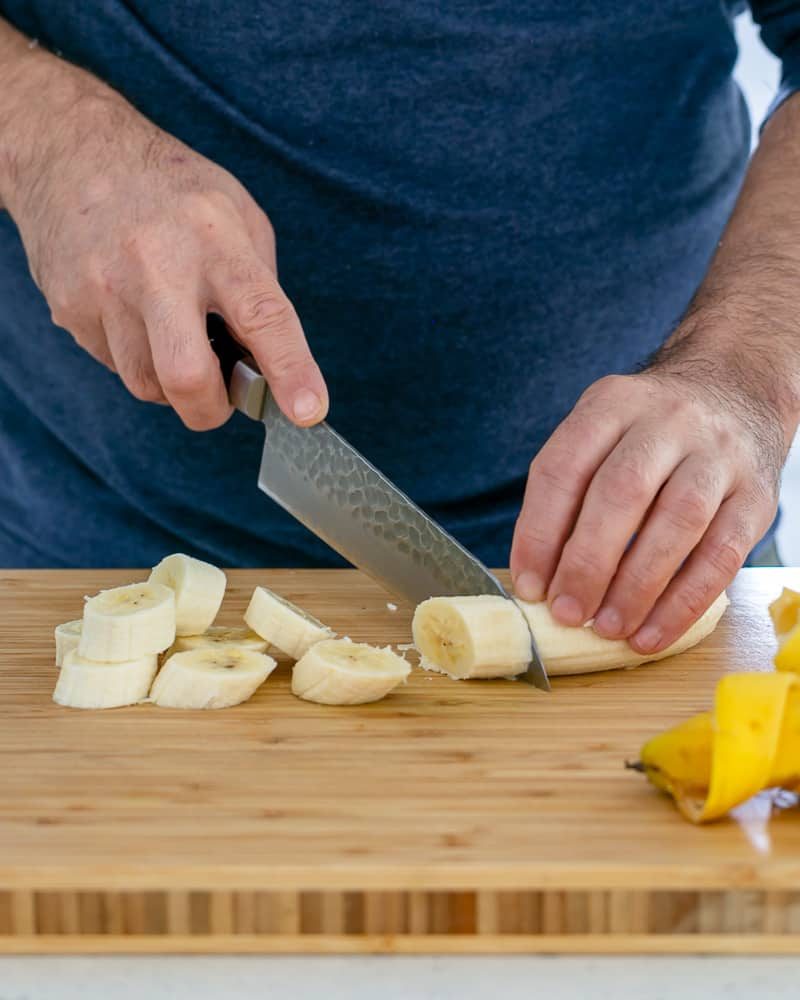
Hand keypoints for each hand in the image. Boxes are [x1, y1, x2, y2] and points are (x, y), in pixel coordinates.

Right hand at [3, 61, 326, 429]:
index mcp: (215, 238)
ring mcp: (105, 288)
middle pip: (186, 375)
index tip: (308, 411)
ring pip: (146, 384)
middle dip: (210, 409)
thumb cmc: (171, 191)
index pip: (262, 315)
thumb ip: (258, 286)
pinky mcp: (70, 307)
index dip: (290, 370)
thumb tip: (271, 363)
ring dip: (171, 383)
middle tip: (220, 400)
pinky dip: (137, 358)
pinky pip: (115, 366)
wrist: (70, 150)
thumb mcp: (236, 215)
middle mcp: (157, 263)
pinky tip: (135, 315)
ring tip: (175, 336)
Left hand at [510, 353, 787, 652]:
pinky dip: (683, 602)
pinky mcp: (757, 494)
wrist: (735, 394)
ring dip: (636, 586)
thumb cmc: (647, 435)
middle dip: (587, 562)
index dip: (540, 531)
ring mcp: (719, 455)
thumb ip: (569, 493)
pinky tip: (651, 633)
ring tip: (606, 628)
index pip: (564, 467)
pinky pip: (722, 555)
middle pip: (621, 491)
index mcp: (612, 404)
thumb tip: (540, 579)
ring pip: (677, 522)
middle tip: (567, 613)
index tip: (530, 586)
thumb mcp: (601, 434)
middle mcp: (668, 421)